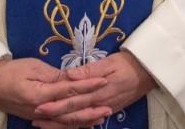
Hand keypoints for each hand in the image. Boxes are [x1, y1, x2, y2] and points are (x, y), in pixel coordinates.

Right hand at [0, 57, 106, 121]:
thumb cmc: (11, 71)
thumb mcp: (34, 67)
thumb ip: (55, 75)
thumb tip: (74, 77)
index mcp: (40, 95)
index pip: (70, 90)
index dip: (89, 85)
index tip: (104, 80)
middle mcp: (40, 109)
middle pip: (70, 111)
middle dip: (91, 109)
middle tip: (109, 107)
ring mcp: (38, 115)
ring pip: (64, 121)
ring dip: (83, 120)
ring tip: (101, 118)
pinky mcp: (36, 117)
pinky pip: (56, 123)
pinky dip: (70, 124)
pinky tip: (81, 123)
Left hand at [30, 52, 155, 127]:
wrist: (150, 71)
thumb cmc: (129, 63)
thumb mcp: (109, 62)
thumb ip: (89, 70)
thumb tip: (69, 76)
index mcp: (98, 92)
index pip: (72, 101)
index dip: (54, 104)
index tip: (37, 105)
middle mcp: (99, 104)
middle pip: (72, 114)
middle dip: (53, 117)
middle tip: (34, 118)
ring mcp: (104, 109)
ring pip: (79, 121)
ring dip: (60, 124)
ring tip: (43, 125)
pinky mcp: (108, 110)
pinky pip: (88, 121)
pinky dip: (75, 125)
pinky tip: (65, 125)